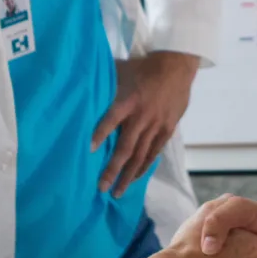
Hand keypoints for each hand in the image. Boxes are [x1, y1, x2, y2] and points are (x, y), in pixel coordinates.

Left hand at [94, 52, 200, 191]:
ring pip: (141, 156)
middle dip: (113, 170)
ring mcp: (156, 125)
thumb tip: (80, 80)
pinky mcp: (168, 129)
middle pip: (125, 148)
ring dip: (128, 175)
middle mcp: (142, 117)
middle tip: (101, 188)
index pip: (111, 120)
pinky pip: (154, 152)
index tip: (89, 150)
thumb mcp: (121, 69)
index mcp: (128, 101)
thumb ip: (104, 81)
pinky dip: (144, 166)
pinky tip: (135, 177)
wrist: (177, 65)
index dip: (100, 134)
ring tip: (118, 191)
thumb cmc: (143, 67)